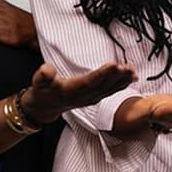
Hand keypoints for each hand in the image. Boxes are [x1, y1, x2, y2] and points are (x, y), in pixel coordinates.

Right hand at [20, 62, 136, 124]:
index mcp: (71, 91)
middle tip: (129, 67)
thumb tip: (47, 69)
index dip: (102, 74)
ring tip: (133, 71)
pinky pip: (110, 90)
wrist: (45, 106)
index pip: (89, 82)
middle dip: (117, 76)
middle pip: (103, 85)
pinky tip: (132, 78)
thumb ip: (42, 76)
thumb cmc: (43, 91)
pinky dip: (122, 84)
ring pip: (109, 88)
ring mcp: (91, 98)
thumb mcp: (38, 82)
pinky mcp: (95, 97)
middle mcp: (84, 96)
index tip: (114, 65)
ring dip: (122, 80)